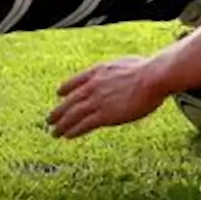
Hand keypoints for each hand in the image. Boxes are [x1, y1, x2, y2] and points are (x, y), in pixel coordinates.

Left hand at [48, 56, 165, 138]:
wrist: (151, 77)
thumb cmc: (145, 70)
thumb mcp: (124, 63)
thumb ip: (116, 70)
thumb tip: (120, 71)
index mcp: (98, 72)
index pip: (76, 81)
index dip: (66, 88)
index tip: (59, 94)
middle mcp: (93, 86)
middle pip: (70, 101)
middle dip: (58, 111)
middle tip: (49, 119)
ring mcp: (97, 101)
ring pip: (73, 115)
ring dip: (62, 125)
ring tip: (54, 132)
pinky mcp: (105, 115)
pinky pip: (84, 125)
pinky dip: (74, 131)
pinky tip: (67, 136)